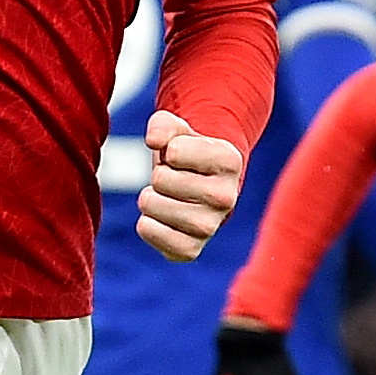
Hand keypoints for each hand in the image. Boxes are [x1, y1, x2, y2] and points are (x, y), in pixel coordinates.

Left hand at [136, 111, 244, 260]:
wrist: (200, 188)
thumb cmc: (186, 154)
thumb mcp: (177, 130)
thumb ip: (163, 125)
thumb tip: (155, 140)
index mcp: (229, 161)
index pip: (174, 151)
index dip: (168, 149)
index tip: (180, 155)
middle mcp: (226, 197)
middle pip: (160, 179)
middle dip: (158, 174)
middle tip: (174, 179)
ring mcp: (210, 227)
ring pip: (151, 206)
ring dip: (150, 198)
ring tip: (166, 196)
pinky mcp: (190, 250)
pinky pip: (149, 231)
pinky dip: (146, 223)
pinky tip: (161, 217)